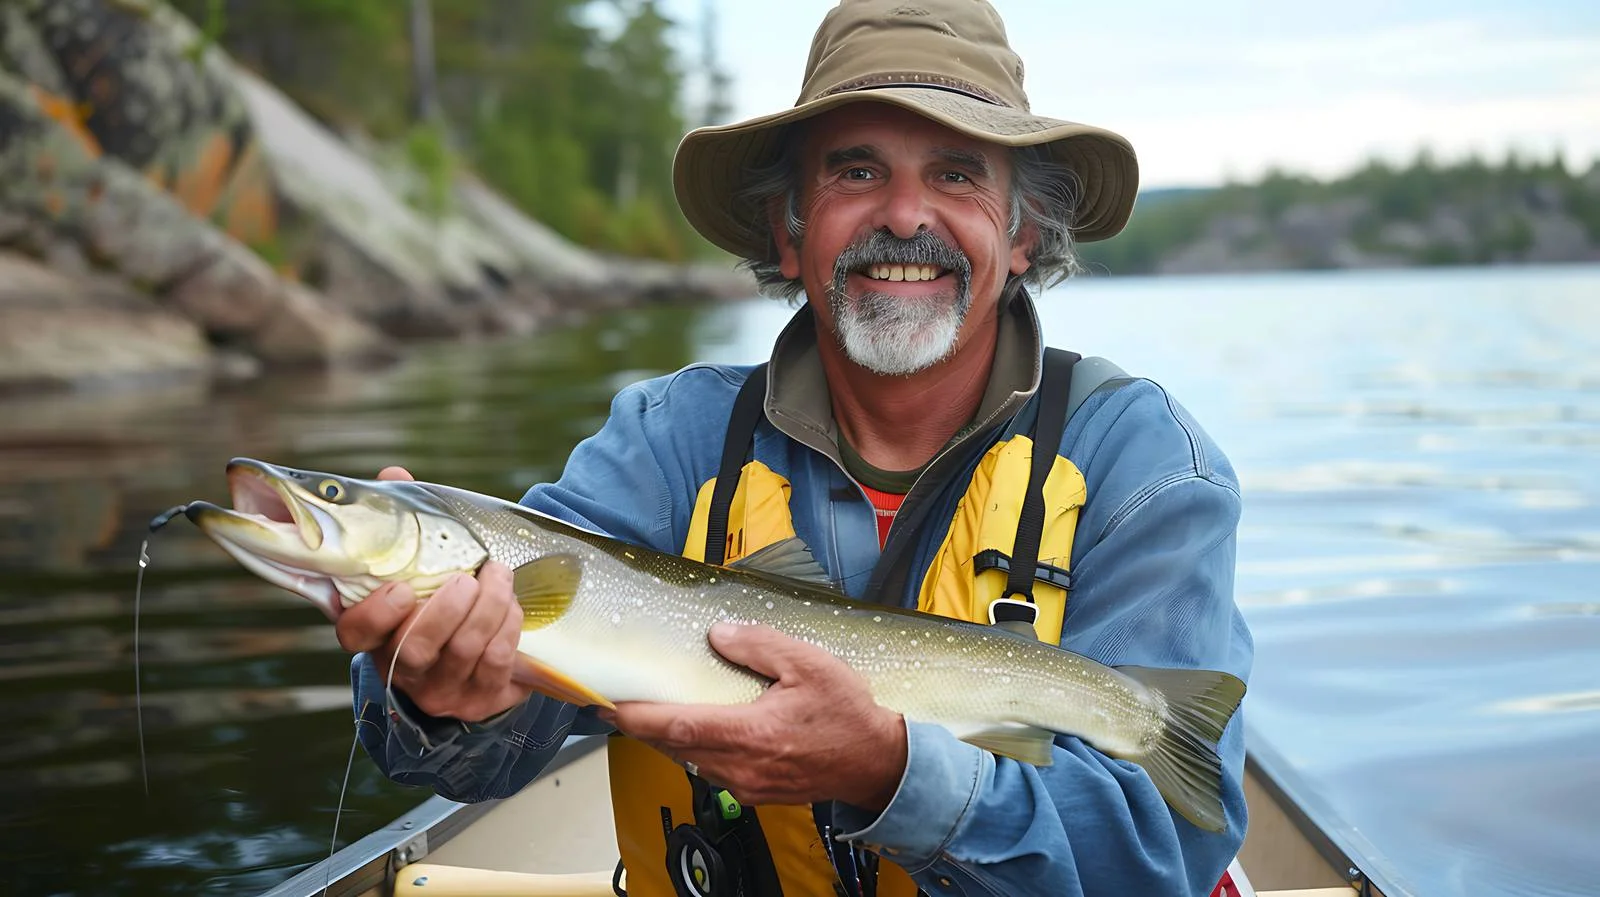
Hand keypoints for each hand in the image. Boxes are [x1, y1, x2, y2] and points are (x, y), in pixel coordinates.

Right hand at [334, 466, 533, 722]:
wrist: (477, 658)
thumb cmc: (437, 600)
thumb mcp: (415, 565)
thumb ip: (402, 521)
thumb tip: (394, 475)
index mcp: (375, 635)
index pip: (356, 634)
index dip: (376, 615)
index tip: (402, 588)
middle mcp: (403, 669)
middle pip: (415, 649)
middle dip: (446, 611)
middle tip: (468, 579)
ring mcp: (442, 689)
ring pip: (463, 652)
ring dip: (488, 607)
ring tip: (499, 575)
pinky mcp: (481, 697)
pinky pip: (496, 662)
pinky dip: (508, 627)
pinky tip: (512, 604)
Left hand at [603, 623, 907, 810]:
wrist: (878, 762)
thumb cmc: (848, 715)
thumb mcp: (808, 664)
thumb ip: (759, 646)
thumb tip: (720, 634)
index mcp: (750, 733)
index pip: (676, 726)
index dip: (636, 716)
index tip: (608, 704)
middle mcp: (742, 766)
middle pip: (674, 746)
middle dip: (643, 725)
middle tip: (619, 702)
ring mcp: (747, 784)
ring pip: (690, 761)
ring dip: (668, 738)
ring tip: (654, 712)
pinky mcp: (755, 793)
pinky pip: (711, 771)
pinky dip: (694, 750)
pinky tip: (697, 730)